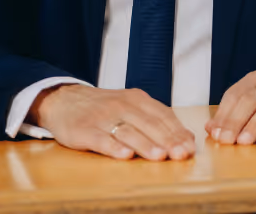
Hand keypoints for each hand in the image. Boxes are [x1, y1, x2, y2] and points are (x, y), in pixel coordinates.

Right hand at [28, 85, 195, 160]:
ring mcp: (103, 117)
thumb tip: (186, 139)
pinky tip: (125, 155)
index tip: (190, 147)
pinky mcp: (84, 130)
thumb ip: (156, 120)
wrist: (65, 100)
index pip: (162, 115)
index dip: (177, 132)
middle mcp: (121, 105)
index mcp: (136, 99)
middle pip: (148, 124)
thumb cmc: (105, 108)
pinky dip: (114, 147)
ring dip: (145, 144)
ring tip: (159, 156)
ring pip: (128, 131)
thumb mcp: (131, 106)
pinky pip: (101, 139)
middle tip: (181, 154)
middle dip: (167, 140)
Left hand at [205, 70, 255, 145]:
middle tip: (225, 141)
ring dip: (254, 126)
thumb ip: (235, 112)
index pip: (234, 95)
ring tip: (243, 142)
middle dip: (235, 122)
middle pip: (249, 101)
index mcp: (255, 80)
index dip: (223, 115)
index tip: (214, 133)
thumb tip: (210, 129)